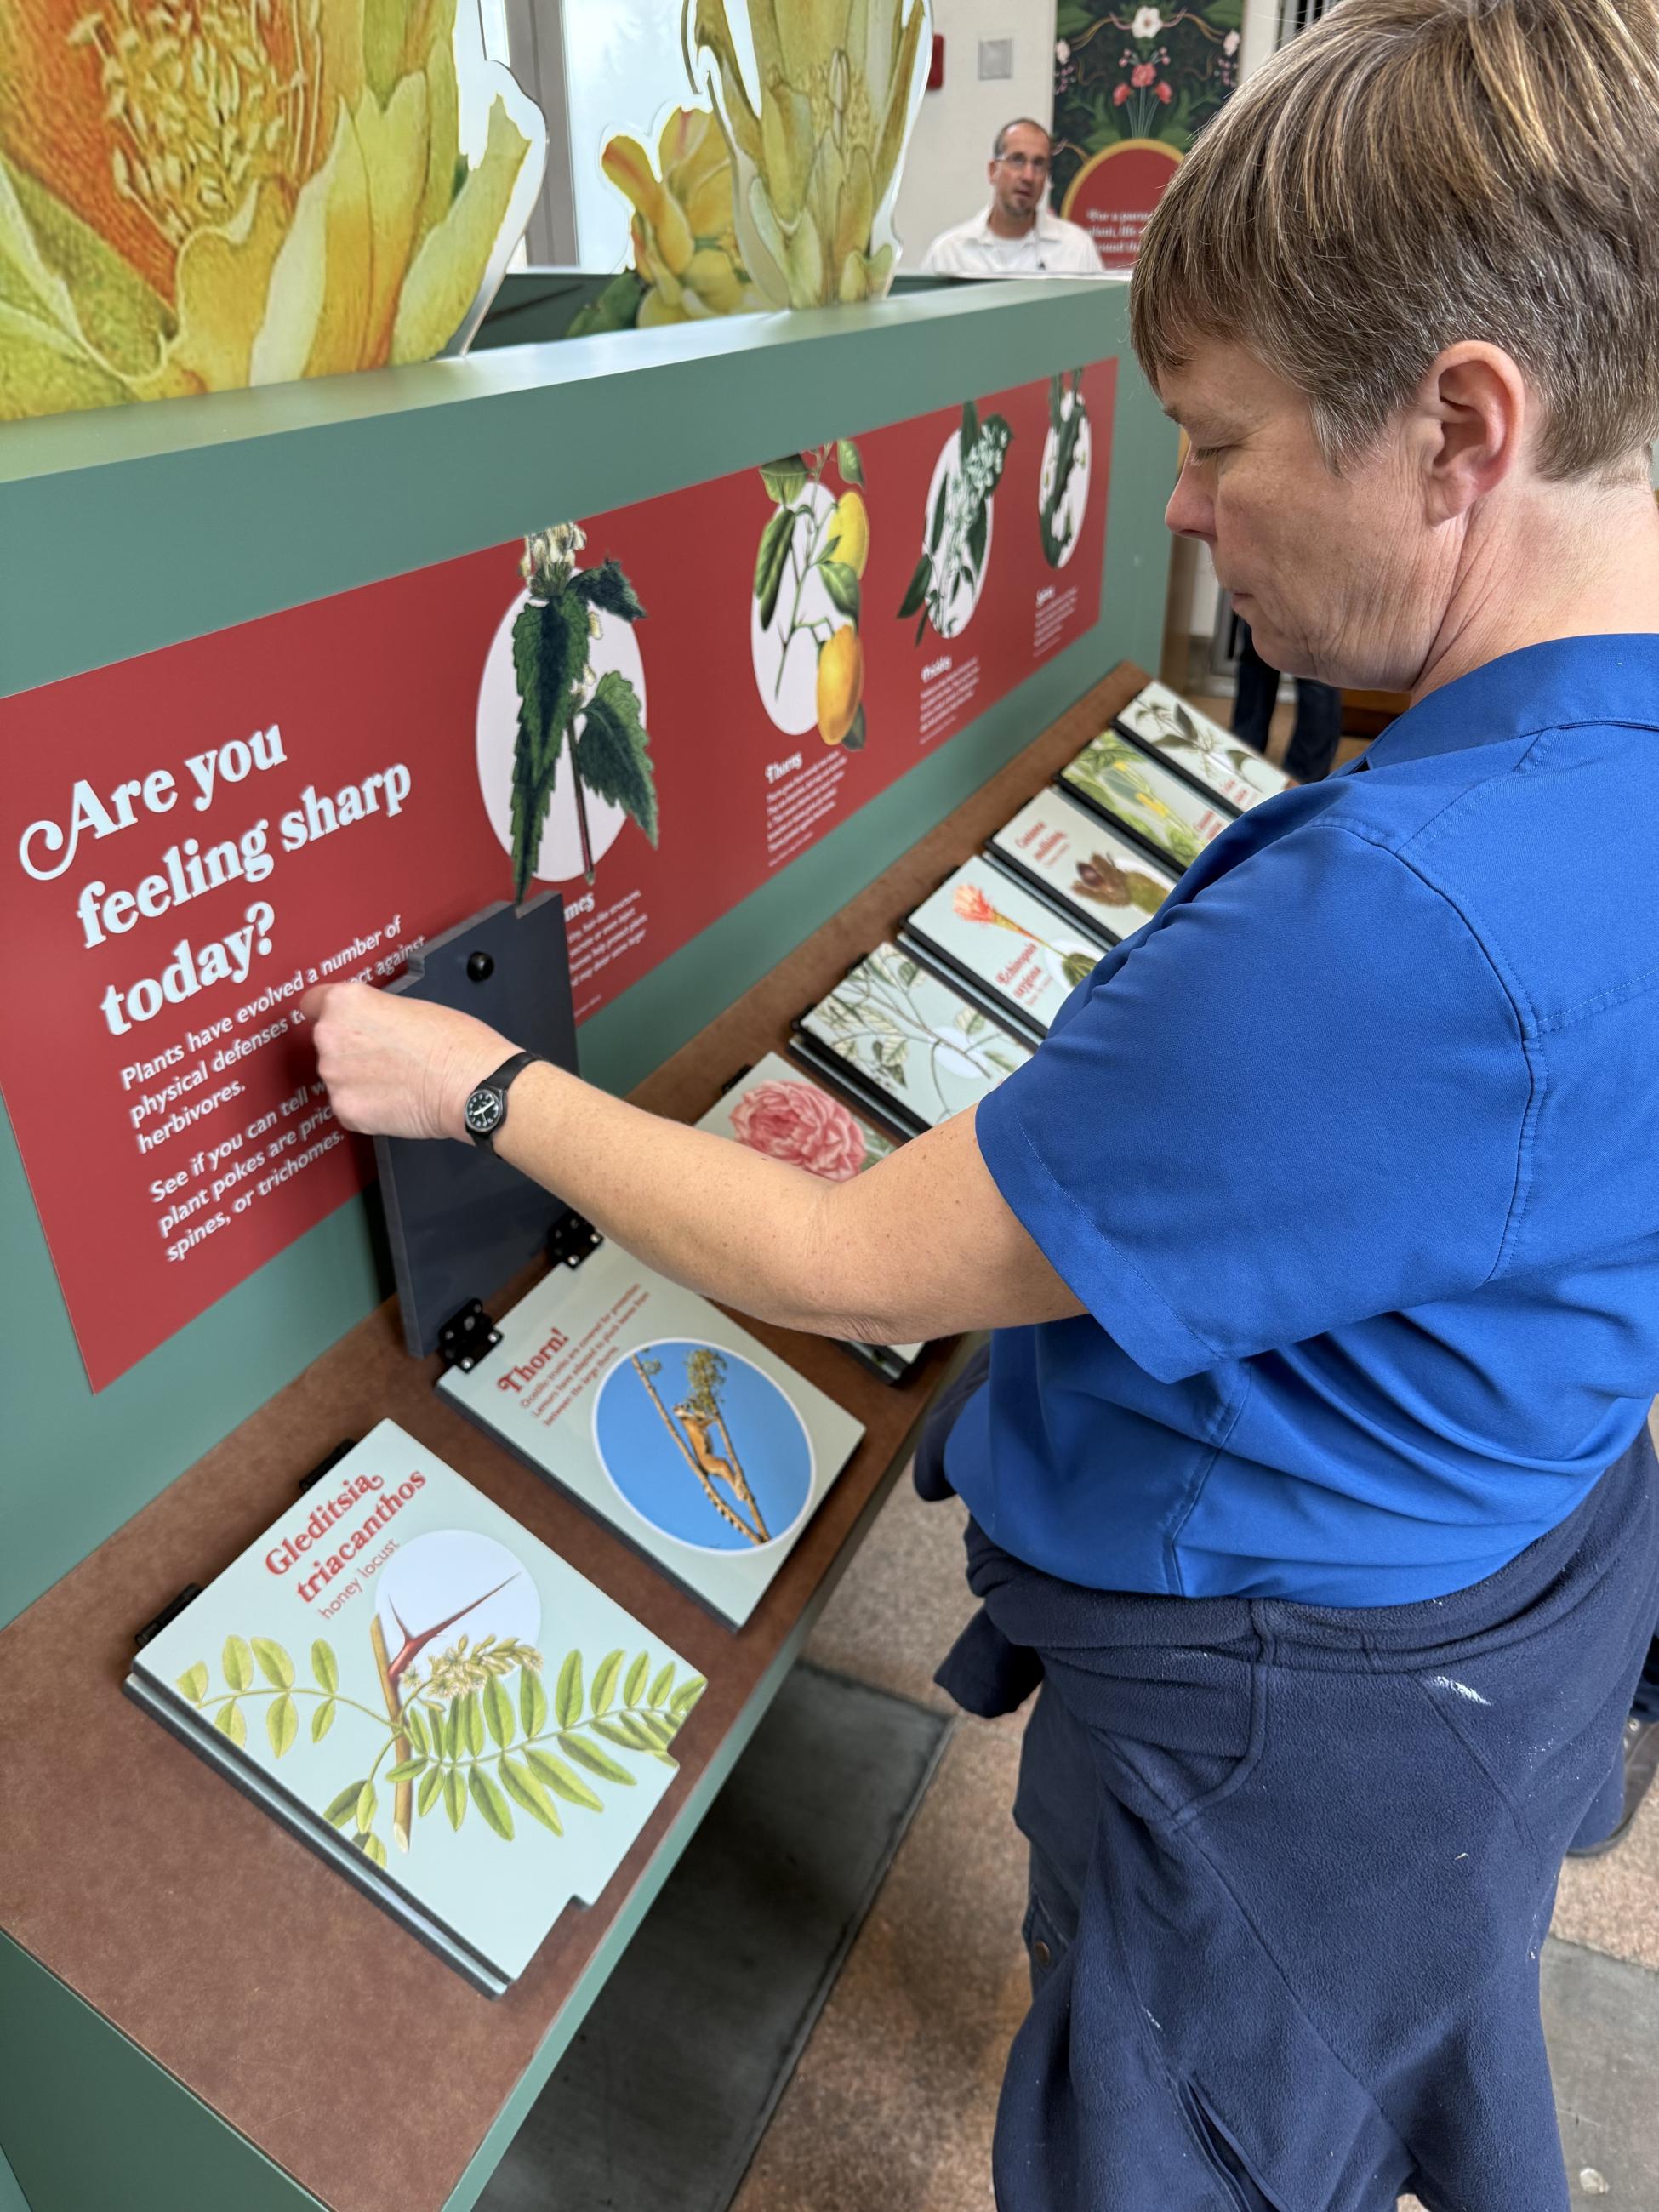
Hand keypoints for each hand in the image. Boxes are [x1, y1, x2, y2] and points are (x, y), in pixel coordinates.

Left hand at [301, 981, 515, 1141]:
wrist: (471, 1086)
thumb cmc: (455, 1044)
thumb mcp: (411, 1004)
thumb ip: (375, 1011)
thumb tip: (368, 1025)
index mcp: (345, 1003)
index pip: (313, 1003)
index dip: (332, 1014)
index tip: (339, 1022)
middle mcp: (330, 1037)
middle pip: (327, 1042)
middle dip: (351, 1049)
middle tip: (387, 1054)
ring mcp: (335, 1077)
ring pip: (339, 1076)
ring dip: (358, 1079)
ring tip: (396, 1079)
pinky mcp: (346, 1110)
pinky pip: (349, 1106)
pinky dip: (367, 1105)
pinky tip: (395, 1098)